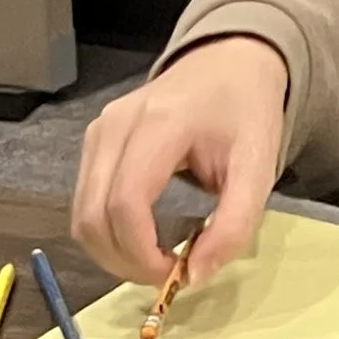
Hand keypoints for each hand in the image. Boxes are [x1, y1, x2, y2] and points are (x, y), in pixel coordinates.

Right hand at [72, 35, 287, 287]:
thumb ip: (233, 224)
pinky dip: (107, 230)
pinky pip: (85, 200)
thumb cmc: (246, 112)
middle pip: (91, 215)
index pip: (124, 203)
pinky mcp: (94, 141)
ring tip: (156, 259)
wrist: (229, 62)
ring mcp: (98, 131)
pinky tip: (142, 237)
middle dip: (122, 261)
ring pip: (80, 213)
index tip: (174, 275)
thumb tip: (194, 276)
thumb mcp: (259, 168)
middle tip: (165, 276)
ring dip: (111, 251)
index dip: (139, 253)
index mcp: (158, 125)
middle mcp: (115, 126)